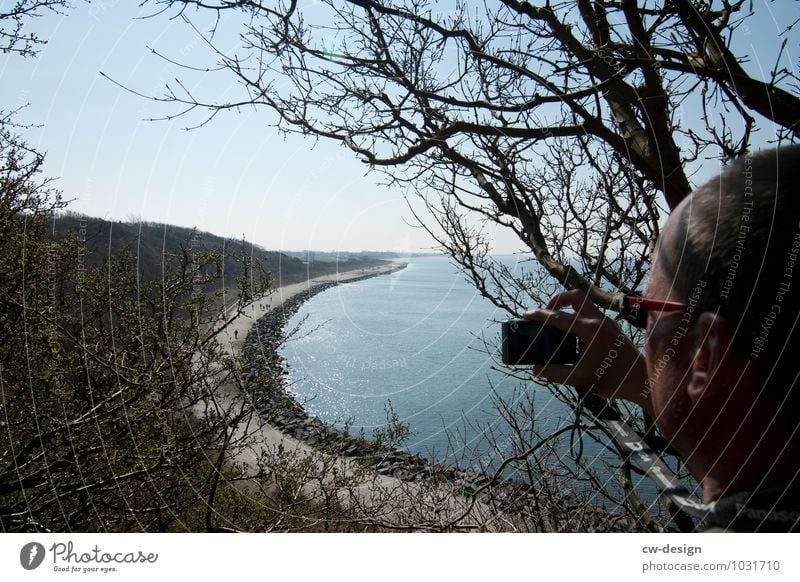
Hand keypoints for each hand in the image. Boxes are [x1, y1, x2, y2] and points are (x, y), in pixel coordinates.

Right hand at [523, 289, 648, 406]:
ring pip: (585, 302)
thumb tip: (536, 369)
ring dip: (568, 306)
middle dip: (557, 299)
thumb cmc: (612, 380)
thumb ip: (556, 373)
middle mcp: (599, 320)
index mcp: (590, 330)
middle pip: (575, 296)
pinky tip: (574, 334)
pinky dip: (578, 316)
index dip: (540, 314)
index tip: (526, 314)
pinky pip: (591, 313)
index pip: (559, 317)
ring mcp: (607, 322)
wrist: (641, 380)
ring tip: (558, 321)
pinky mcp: (612, 327)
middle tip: (547, 311)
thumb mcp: (580, 379)